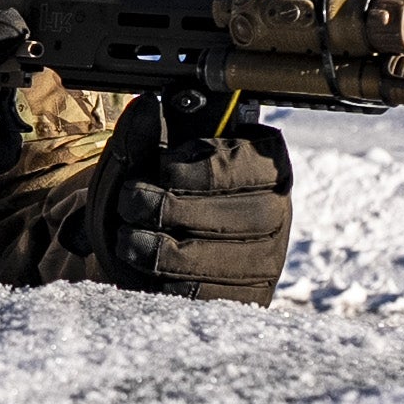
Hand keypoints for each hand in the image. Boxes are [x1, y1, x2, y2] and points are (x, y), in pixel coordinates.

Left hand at [83, 95, 295, 303]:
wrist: (145, 245)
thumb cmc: (157, 191)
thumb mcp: (146, 159)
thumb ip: (146, 133)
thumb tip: (149, 105)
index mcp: (264, 165)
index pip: (257, 164)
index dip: (208, 167)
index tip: (165, 168)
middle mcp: (276, 211)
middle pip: (246, 215)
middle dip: (175, 208)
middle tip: (133, 201)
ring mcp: (265, 259)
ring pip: (226, 258)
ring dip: (163, 249)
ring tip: (128, 238)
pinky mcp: (244, 298)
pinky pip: (211, 295)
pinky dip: (168, 283)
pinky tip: (143, 268)